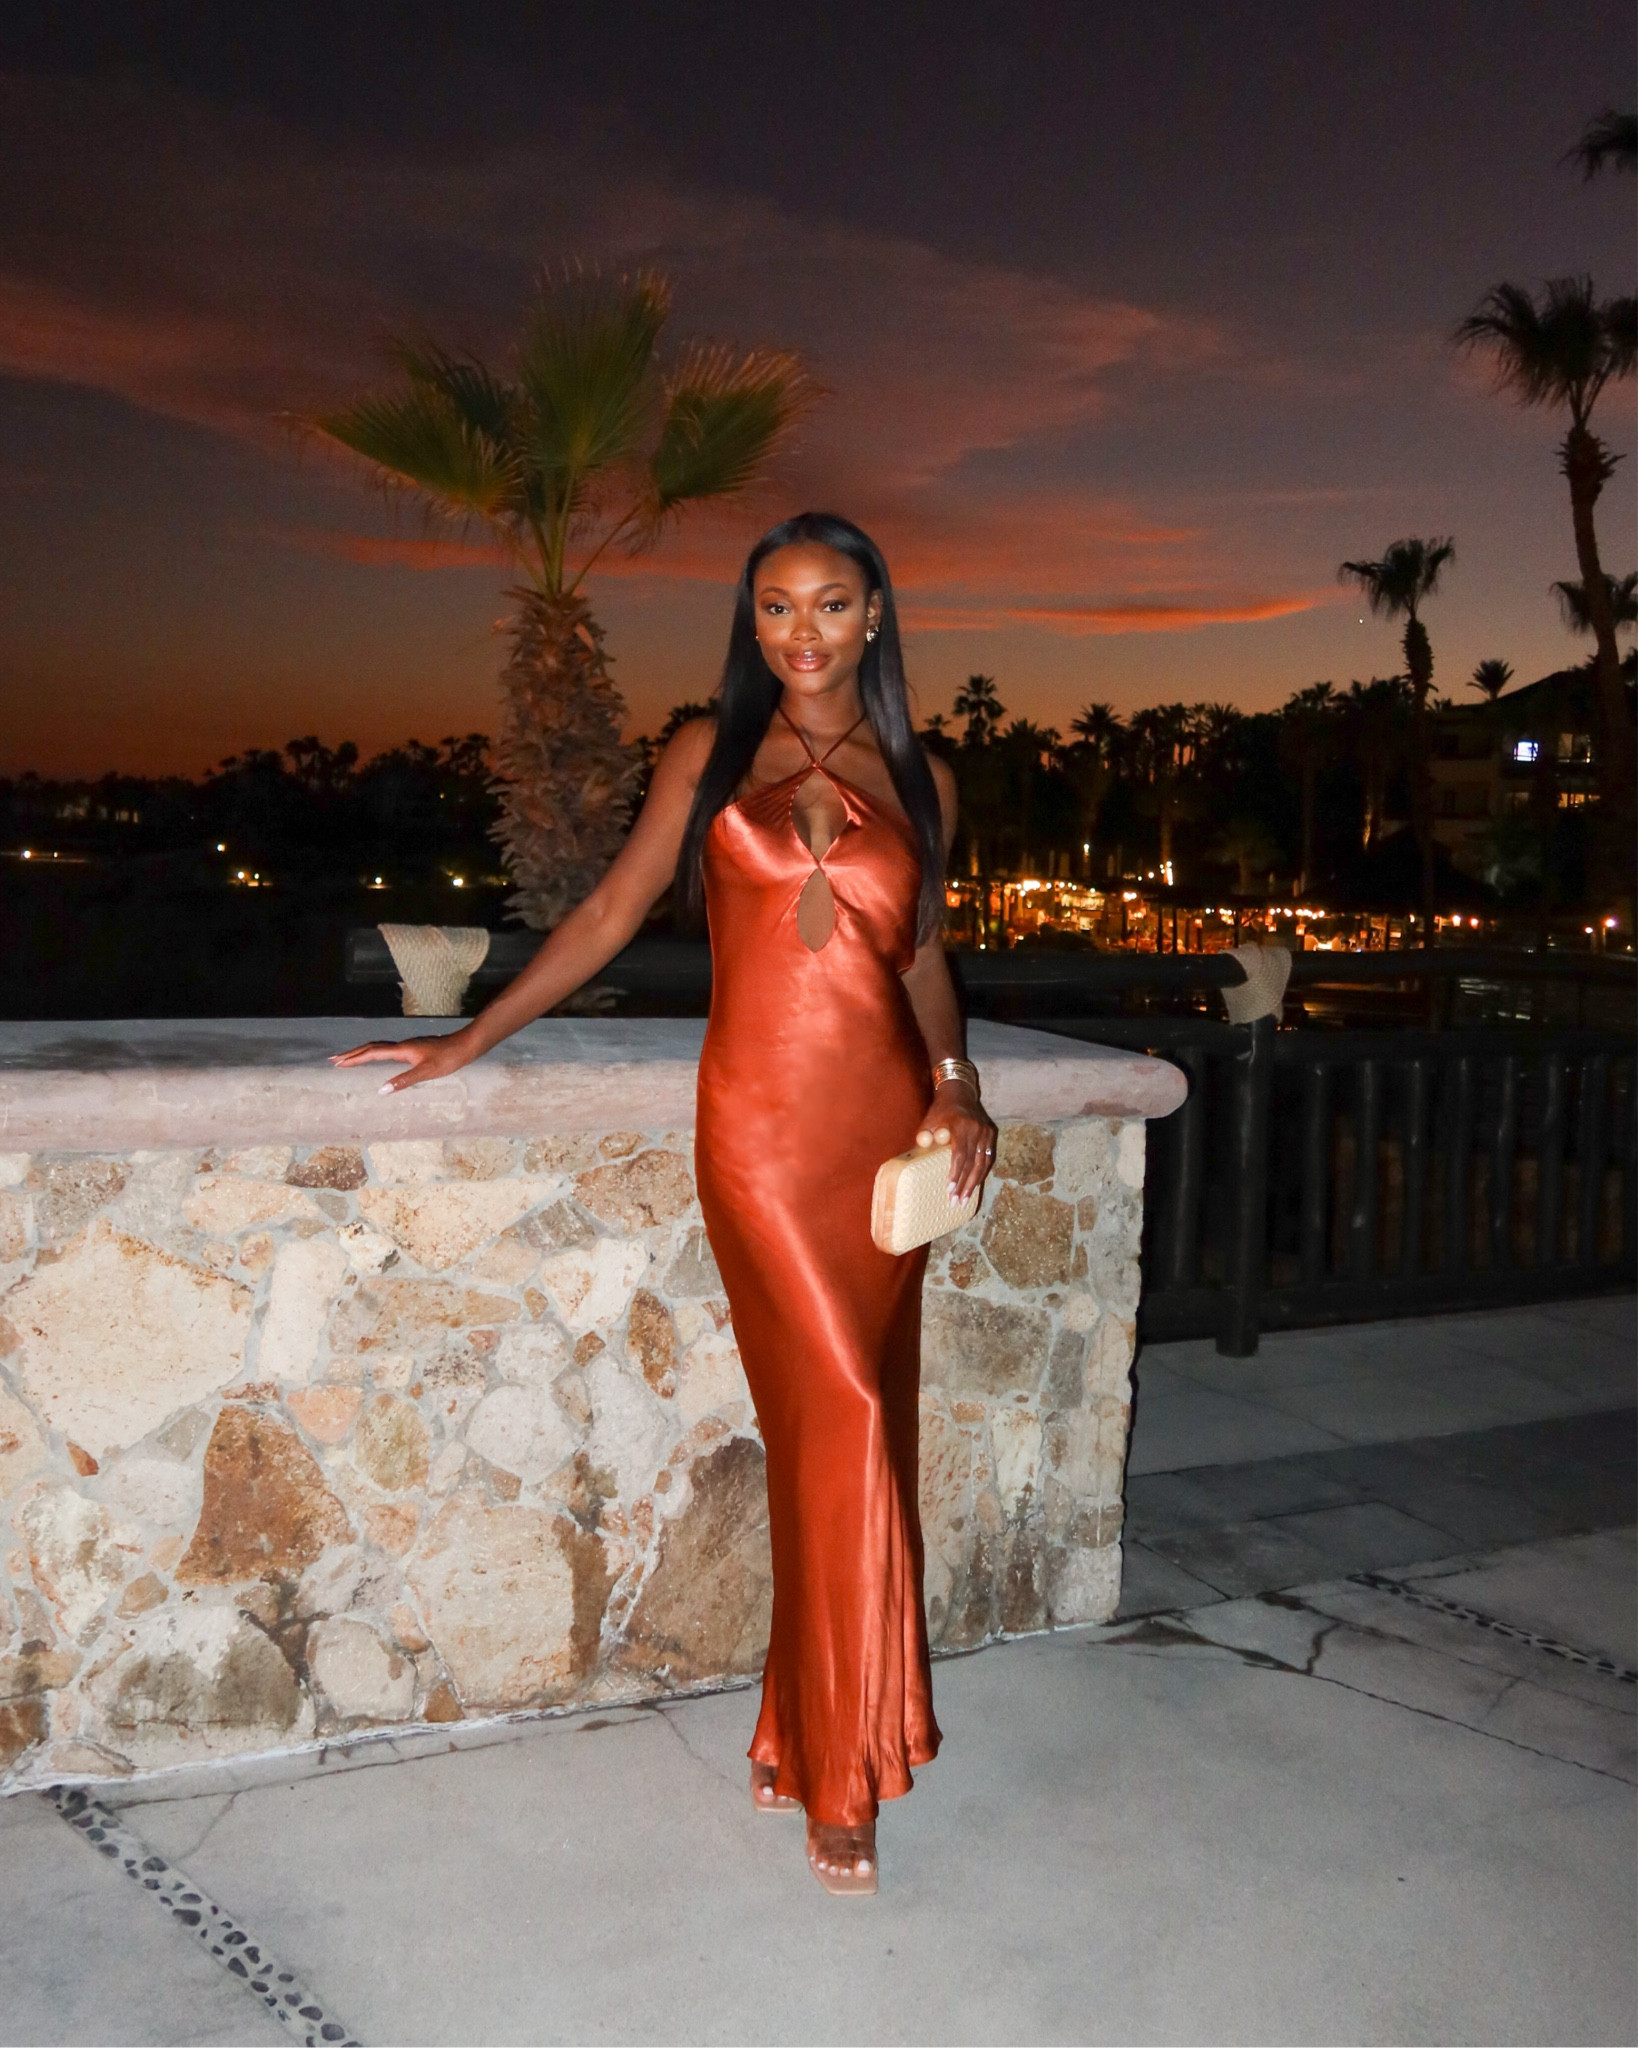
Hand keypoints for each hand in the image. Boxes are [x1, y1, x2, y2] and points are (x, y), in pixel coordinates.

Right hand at [328, 1031, 475, 1093]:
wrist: (465, 1046)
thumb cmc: (447, 1059)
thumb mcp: (426, 1072)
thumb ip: (403, 1081)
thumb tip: (381, 1090)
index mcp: (401, 1050)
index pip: (372, 1053)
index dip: (354, 1059)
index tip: (338, 1063)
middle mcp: (402, 1046)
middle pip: (371, 1047)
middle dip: (352, 1054)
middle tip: (334, 1060)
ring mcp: (408, 1046)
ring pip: (379, 1047)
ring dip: (362, 1052)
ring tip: (349, 1058)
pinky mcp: (414, 1048)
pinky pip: (387, 1049)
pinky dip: (375, 1053)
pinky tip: (377, 1058)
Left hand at [915, 1080, 997, 1204]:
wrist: (960, 1094)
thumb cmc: (941, 1110)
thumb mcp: (930, 1118)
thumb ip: (924, 1133)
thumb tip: (919, 1148)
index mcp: (962, 1126)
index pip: (960, 1155)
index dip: (955, 1173)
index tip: (949, 1189)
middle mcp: (977, 1130)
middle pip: (972, 1163)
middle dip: (964, 1185)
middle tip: (956, 1202)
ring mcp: (986, 1133)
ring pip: (982, 1163)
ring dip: (974, 1183)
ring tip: (965, 1200)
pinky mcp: (991, 1135)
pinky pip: (988, 1159)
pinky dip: (981, 1174)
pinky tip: (974, 1186)